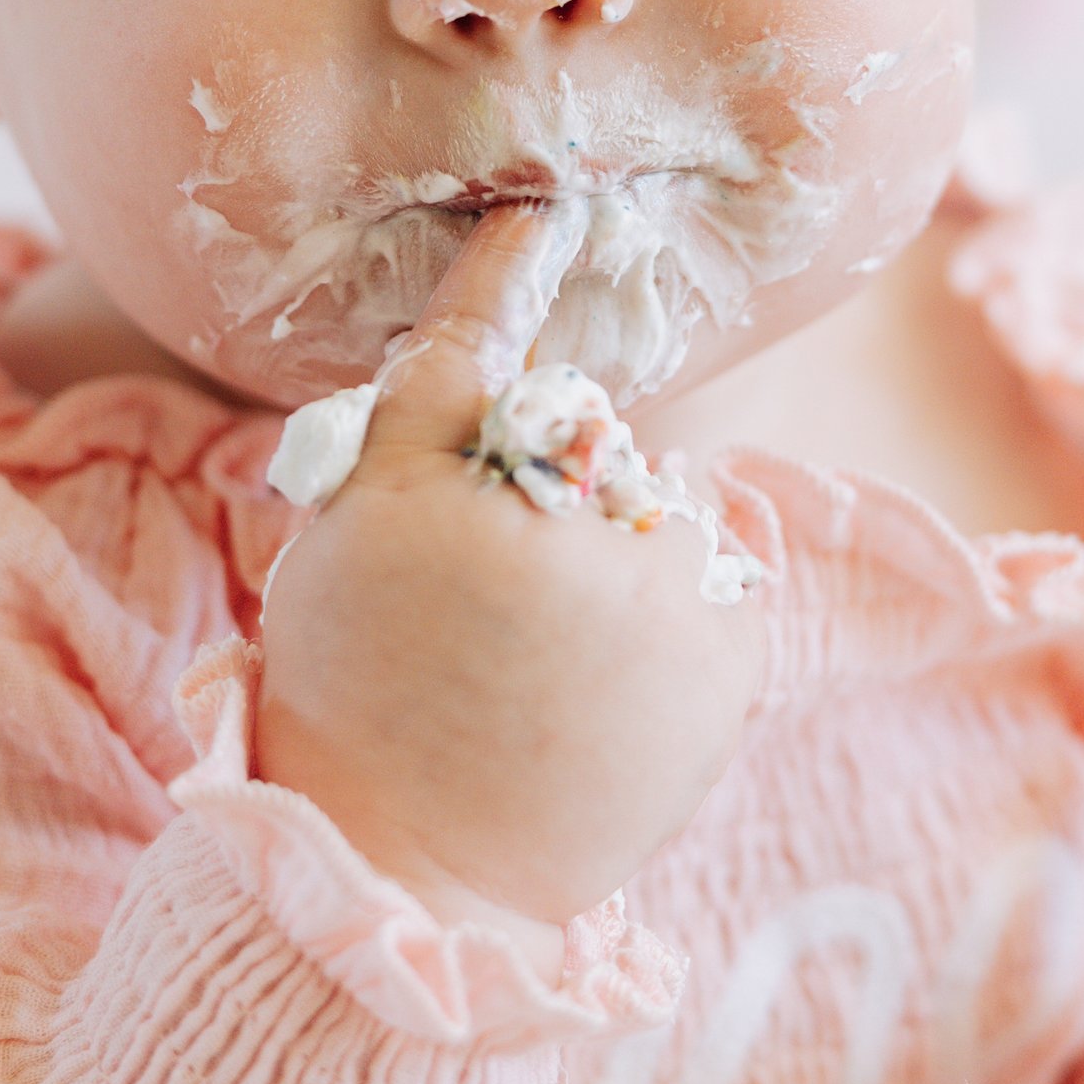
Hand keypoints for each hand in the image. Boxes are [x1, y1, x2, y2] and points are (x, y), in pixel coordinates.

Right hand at [254, 210, 765, 948]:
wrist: (412, 861)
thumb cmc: (360, 682)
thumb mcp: (354, 516)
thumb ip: (437, 377)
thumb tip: (527, 236)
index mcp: (469, 482)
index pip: (493, 355)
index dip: (506, 283)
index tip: (537, 222)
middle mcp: (587, 523)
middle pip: (593, 441)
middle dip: (556, 489)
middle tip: (484, 601)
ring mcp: (671, 595)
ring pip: (657, 508)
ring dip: (620, 550)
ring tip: (545, 654)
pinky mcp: (729, 660)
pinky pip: (712, 579)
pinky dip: (673, 611)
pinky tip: (603, 681)